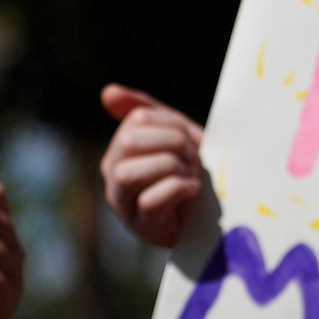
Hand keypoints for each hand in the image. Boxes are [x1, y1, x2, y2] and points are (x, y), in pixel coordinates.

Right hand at [99, 84, 207, 247]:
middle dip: (172, 145)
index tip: (191, 141)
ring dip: (171, 168)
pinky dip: (176, 190)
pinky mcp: (142, 227)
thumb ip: (147, 111)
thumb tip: (108, 92)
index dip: (171, 125)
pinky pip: (149, 201)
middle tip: (193, 158)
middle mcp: (114, 174)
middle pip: (129, 143)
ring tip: (190, 175)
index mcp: (120, 148)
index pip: (138, 119)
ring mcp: (124, 203)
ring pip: (129, 173)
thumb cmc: (190, 172)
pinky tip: (192, 189)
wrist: (210, 217)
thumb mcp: (174, 136)